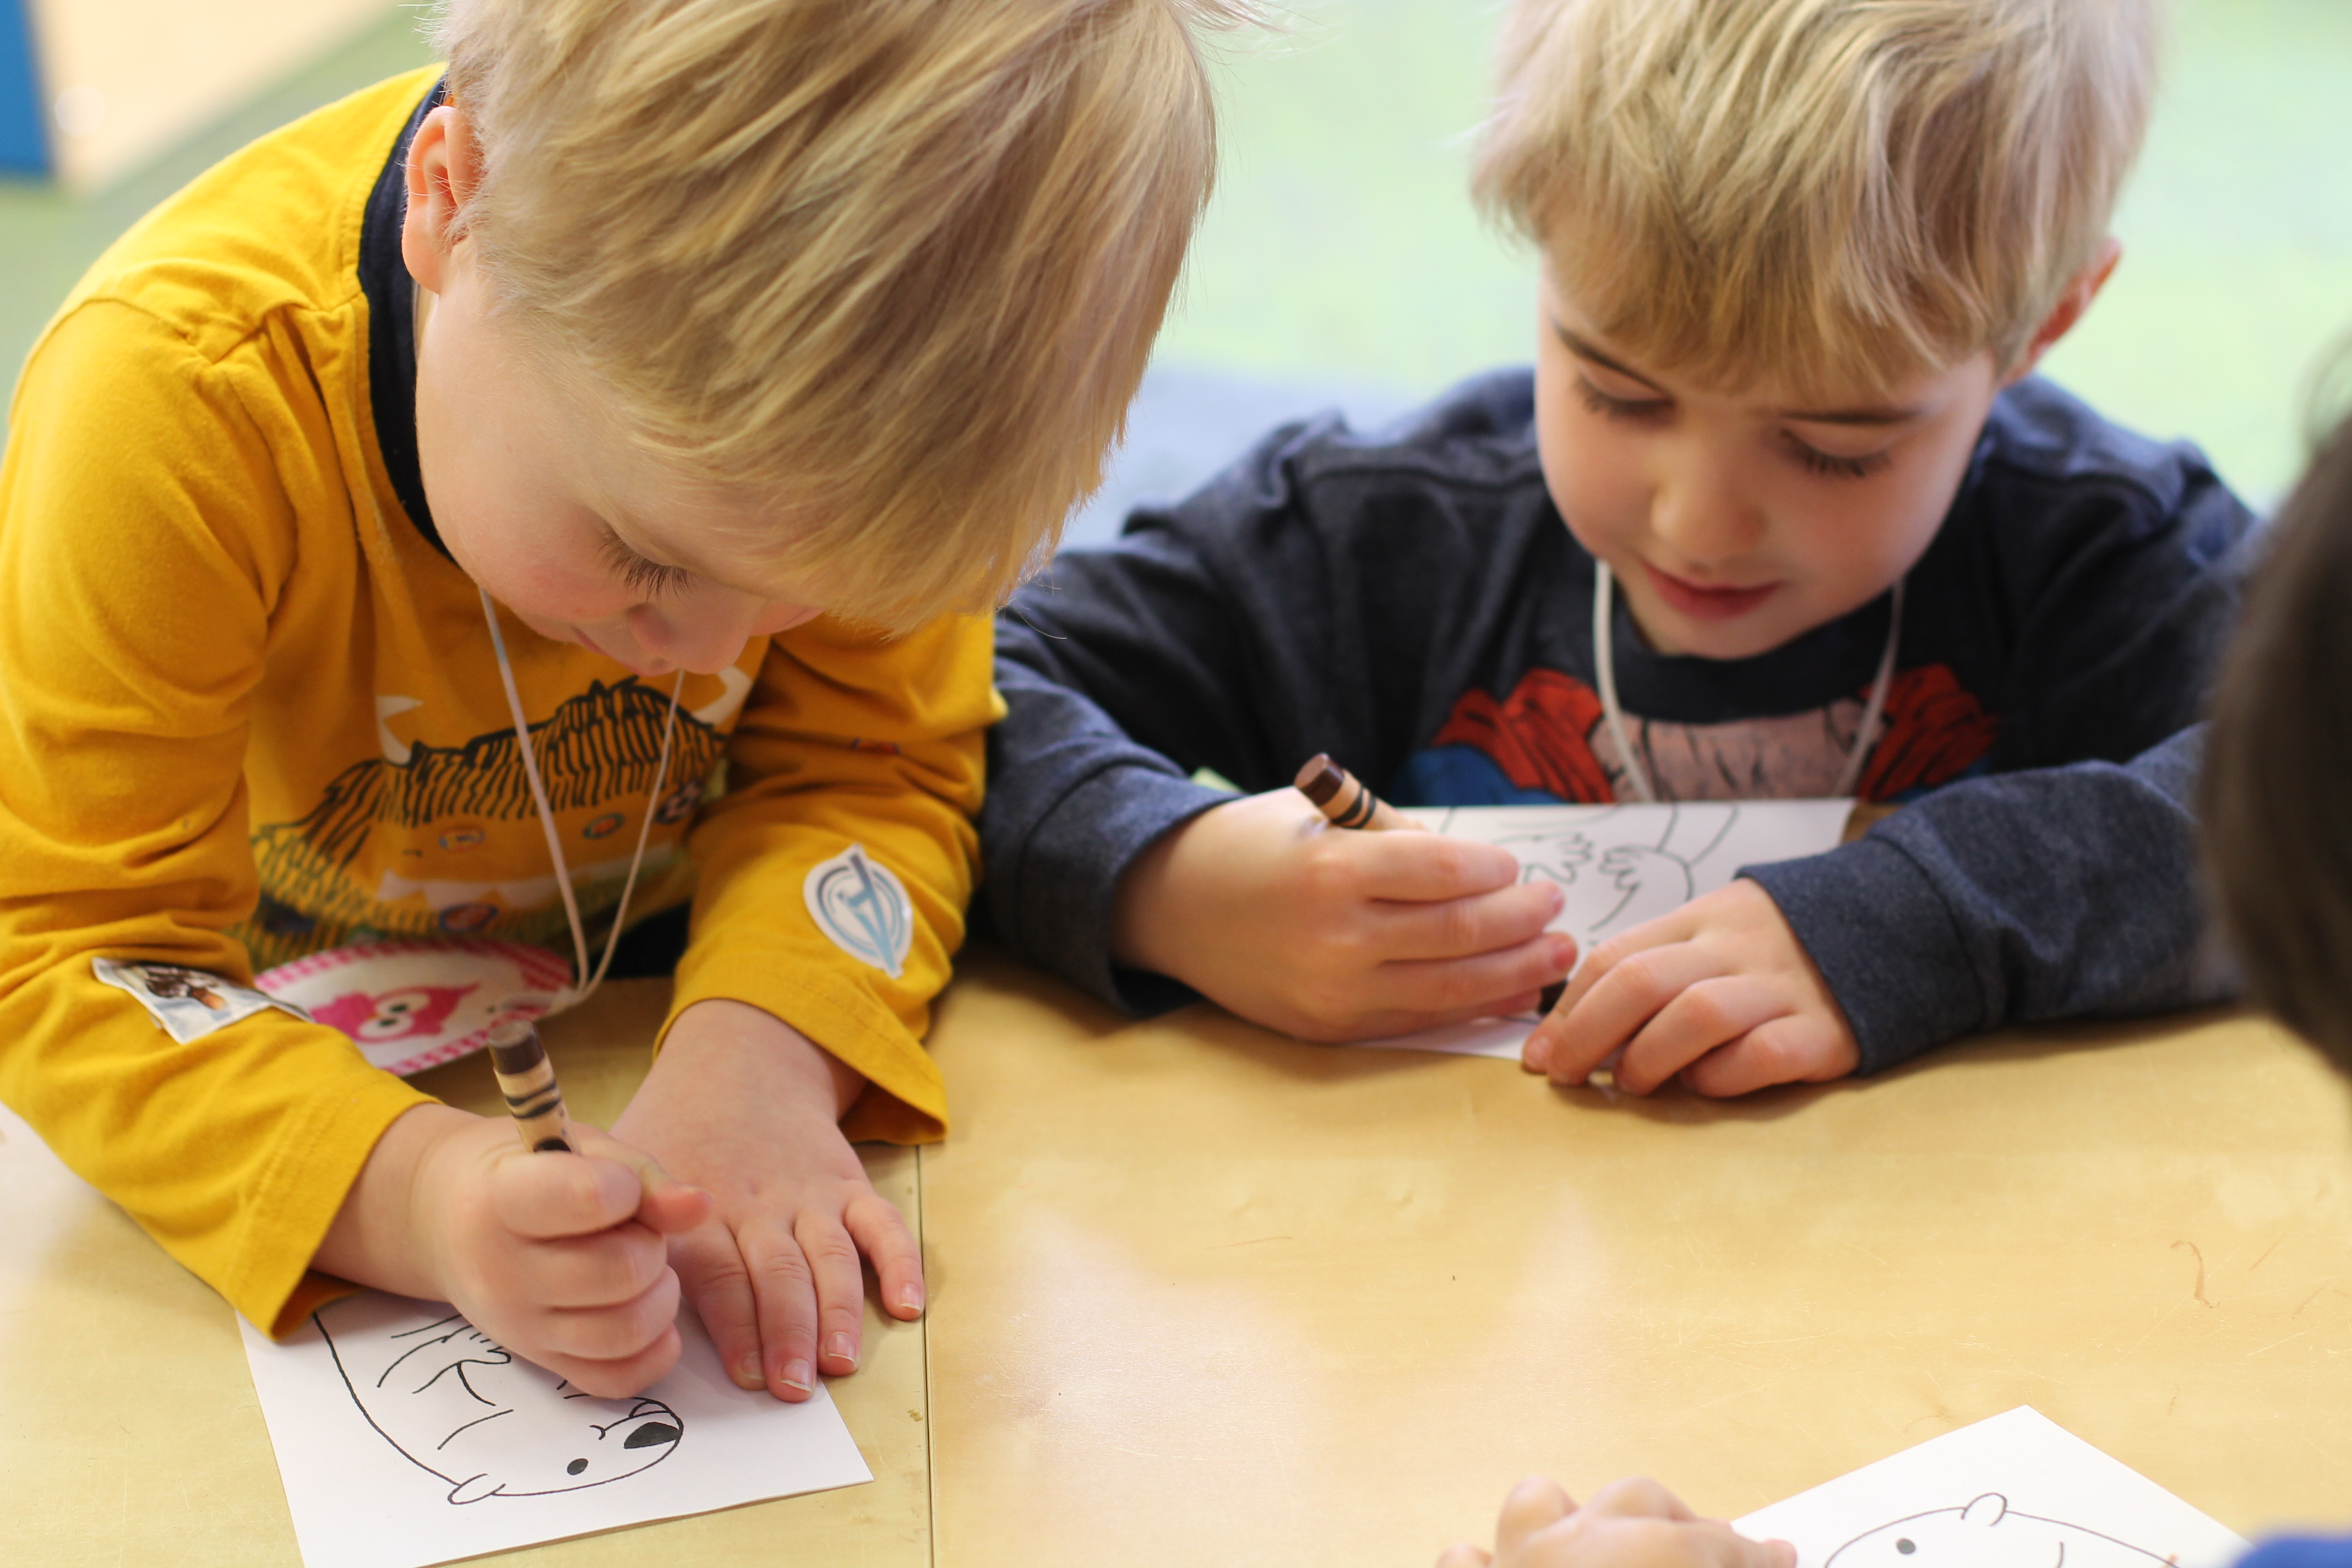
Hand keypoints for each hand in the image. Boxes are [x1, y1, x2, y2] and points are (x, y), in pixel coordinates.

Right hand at [314, 1103, 711, 1397]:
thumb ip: (643, 1176)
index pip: (588, 1200)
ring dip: (659, 1296)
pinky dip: (654, 1351)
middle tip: (636, 1231)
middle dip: (650, 1245)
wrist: (451, 1220)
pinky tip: (649, 1312)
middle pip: (621, 1272)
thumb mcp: (582, 1151)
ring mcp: (521, 1327)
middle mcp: (505, 1272)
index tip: (619, 1184)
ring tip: (644, 1270)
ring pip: (626, 1331)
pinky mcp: (543, 1362)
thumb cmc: (531, 1172)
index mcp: (505, 1199)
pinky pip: (617, 1380)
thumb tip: (698, 1207)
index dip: (626, 1188)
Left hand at [613, 998, 922, 1402]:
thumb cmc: (673, 1136)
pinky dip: (900, 1262)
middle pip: (779, 1274)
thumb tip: (603, 1303)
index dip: (736, 1326)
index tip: (747, 1374)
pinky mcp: (846, 1185)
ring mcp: (809, 1196)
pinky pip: (881, 1223)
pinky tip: (908, 1304)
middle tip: (795, 1385)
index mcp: (701, 1211)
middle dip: (789, 1331)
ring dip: (839, 1310)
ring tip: (840, 1360)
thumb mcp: (629, 1166)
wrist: (737, 1066)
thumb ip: (621, 1228)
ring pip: (831, 1255)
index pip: (722, 1275)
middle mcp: (759, 1206)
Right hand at [1110, 788, 1577, 1040]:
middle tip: (1556, 907)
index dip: (1496, 873)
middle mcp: (1335, 936)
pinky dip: (1472, 1008)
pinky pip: (1418, 1020)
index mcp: (1334, 870)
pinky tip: (1511, 993)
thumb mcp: (1320, 815)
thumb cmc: (1255, 847)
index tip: (1518, 870)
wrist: (1174, 906)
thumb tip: (1481, 872)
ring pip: (1450, 987)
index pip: (1445, 873)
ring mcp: (1333, 991)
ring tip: (1557, 955)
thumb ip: (1396, 837)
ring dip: (1516, 973)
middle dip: (1522, 922)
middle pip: (1459, 933)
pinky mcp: (1329, 1028)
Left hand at [1437, 1476, 1796, 1567]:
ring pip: (1539, 1504)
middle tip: (1719, 1556)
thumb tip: (1767, 1554)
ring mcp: (1514, 1563)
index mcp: (1644, 1555)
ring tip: (1613, 1546)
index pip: (1713, 1543)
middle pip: (1638, 1503)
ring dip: (1579, 1520)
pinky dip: (1491, 1563)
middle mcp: (1569, 1548)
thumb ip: (1718, 1562)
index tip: (1779, 1557)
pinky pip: (1468, 1559)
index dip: (1754, 1553)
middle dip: (1684, 1524)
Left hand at [1523, 878, 1858, 1095]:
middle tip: (1562, 1075)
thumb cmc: (1782, 946)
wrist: (1899, 925)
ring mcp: (1784, 988)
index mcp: (1703, 918)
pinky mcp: (1826, 1032)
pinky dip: (1722, 1076)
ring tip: (1632, 1084)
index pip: (1616, 956)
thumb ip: (1659, 964)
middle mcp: (1738, 948)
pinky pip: (1763, 1056)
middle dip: (1586, 1034)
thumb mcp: (1717, 931)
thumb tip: (1576, 1025)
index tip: (1539, 1052)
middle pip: (1643, 982)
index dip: (1568, 1008)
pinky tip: (1705, 1084)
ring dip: (1647, 1057)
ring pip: (1697, 1015)